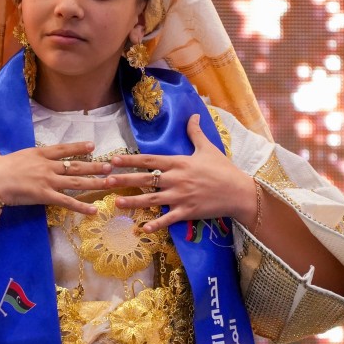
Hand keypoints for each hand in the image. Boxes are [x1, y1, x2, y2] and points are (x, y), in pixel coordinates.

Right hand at [0, 139, 111, 214]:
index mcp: (37, 154)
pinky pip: (68, 202)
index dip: (78, 147)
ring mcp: (48, 181)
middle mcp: (47, 166)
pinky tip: (94, 211)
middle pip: (75, 166)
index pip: (62, 149)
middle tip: (110, 166)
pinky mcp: (46, 196)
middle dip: (94, 166)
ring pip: (77, 182)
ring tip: (111, 182)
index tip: (92, 146)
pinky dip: (82, 207)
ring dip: (95, 182)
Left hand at [107, 114, 255, 231]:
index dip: (130, 160)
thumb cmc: (223, 169)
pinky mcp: (187, 212)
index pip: (149, 159)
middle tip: (105, 180)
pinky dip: (156, 224)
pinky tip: (142, 228)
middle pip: (145, 179)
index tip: (114, 160)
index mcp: (179, 163)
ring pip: (152, 200)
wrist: (238, 192)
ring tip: (116, 202)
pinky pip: (168, 219)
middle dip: (124, 180)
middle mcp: (176, 179)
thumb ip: (196, 133)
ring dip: (133, 202)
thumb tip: (193, 115)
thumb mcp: (208, 148)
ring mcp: (180, 197)